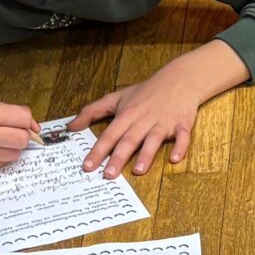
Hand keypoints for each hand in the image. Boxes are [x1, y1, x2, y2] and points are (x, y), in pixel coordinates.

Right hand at [0, 100, 35, 173]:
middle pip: (22, 139)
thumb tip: (34, 127)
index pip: (23, 117)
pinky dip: (1, 157)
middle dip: (22, 135)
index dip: (26, 120)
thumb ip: (7, 113)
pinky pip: (2, 163)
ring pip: (15, 154)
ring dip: (11, 147)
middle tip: (12, 131)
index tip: (24, 121)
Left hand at [73, 42, 246, 174]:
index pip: (109, 135)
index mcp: (127, 114)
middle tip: (108, 175)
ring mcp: (163, 122)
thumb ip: (92, 111)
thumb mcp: (117, 97)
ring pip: (153, 140)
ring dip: (146, 154)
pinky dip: (180, 147)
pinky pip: (182, 137)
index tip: (87, 166)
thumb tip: (71, 126)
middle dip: (118, 157)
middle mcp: (144, 119)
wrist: (179, 79)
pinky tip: (175, 159)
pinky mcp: (182, 124)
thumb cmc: (146, 91)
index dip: (98, 151)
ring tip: (138, 170)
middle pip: (129, 140)